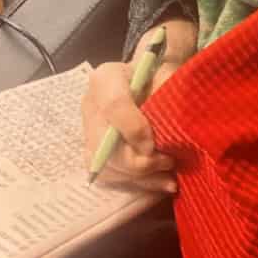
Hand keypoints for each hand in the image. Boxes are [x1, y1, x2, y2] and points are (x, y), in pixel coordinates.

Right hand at [81, 18, 197, 193]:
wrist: (148, 79)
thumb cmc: (160, 75)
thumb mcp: (167, 74)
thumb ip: (167, 92)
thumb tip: (162, 133)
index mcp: (106, 78)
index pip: (113, 106)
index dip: (133, 130)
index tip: (154, 145)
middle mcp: (91, 105)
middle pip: (104, 145)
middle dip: (138, 162)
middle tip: (168, 163)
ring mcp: (88, 129)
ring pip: (104, 165)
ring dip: (138, 178)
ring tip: (168, 180)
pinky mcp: (93, 150)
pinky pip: (107, 175)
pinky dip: (134, 183)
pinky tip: (157, 184)